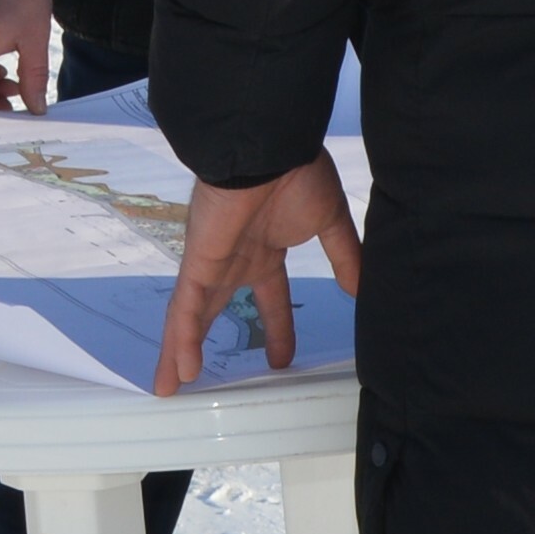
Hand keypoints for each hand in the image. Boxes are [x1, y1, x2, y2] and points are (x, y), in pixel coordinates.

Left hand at [153, 157, 359, 391]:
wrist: (270, 147)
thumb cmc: (298, 174)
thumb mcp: (330, 221)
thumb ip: (344, 256)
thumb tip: (361, 289)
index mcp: (265, 248)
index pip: (269, 297)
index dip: (275, 327)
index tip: (281, 358)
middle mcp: (235, 259)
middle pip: (215, 310)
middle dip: (206, 342)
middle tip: (198, 378)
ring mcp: (214, 262)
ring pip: (192, 315)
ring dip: (181, 350)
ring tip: (172, 385)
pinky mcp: (199, 262)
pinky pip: (186, 306)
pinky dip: (181, 337)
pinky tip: (179, 369)